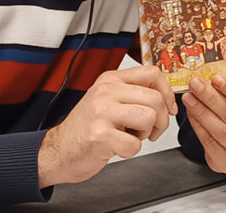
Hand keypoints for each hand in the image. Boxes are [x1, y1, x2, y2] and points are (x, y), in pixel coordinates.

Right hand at [38, 65, 176, 186]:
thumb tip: (166, 95)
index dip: (168, 93)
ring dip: (146, 134)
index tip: (168, 108)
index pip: (152, 73)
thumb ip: (132, 92)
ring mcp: (102, 113)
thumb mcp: (107, 100)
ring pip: (149, 117)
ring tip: (131, 136)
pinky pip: (135, 144)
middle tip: (150, 131)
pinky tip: (117, 147)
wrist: (58, 151)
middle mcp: (106, 92)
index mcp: (110, 80)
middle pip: (156, 98)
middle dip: (161, 120)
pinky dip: (131, 151)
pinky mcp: (100, 136)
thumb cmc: (86, 128)